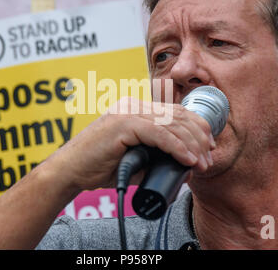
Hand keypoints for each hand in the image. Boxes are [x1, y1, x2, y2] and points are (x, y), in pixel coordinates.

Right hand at [46, 97, 215, 192]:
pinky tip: (188, 159)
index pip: (175, 112)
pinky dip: (176, 147)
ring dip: (192, 145)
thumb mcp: (135, 160)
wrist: (69, 171)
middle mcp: (133, 106)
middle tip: (208, 159)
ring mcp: (127, 112)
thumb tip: (185, 166)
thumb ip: (157, 158)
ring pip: (172, 123)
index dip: (197, 127)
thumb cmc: (98, 167)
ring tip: (202, 164)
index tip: (208, 147)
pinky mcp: (123, 123)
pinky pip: (158, 133)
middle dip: (199, 137)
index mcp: (136, 109)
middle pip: (178, 115)